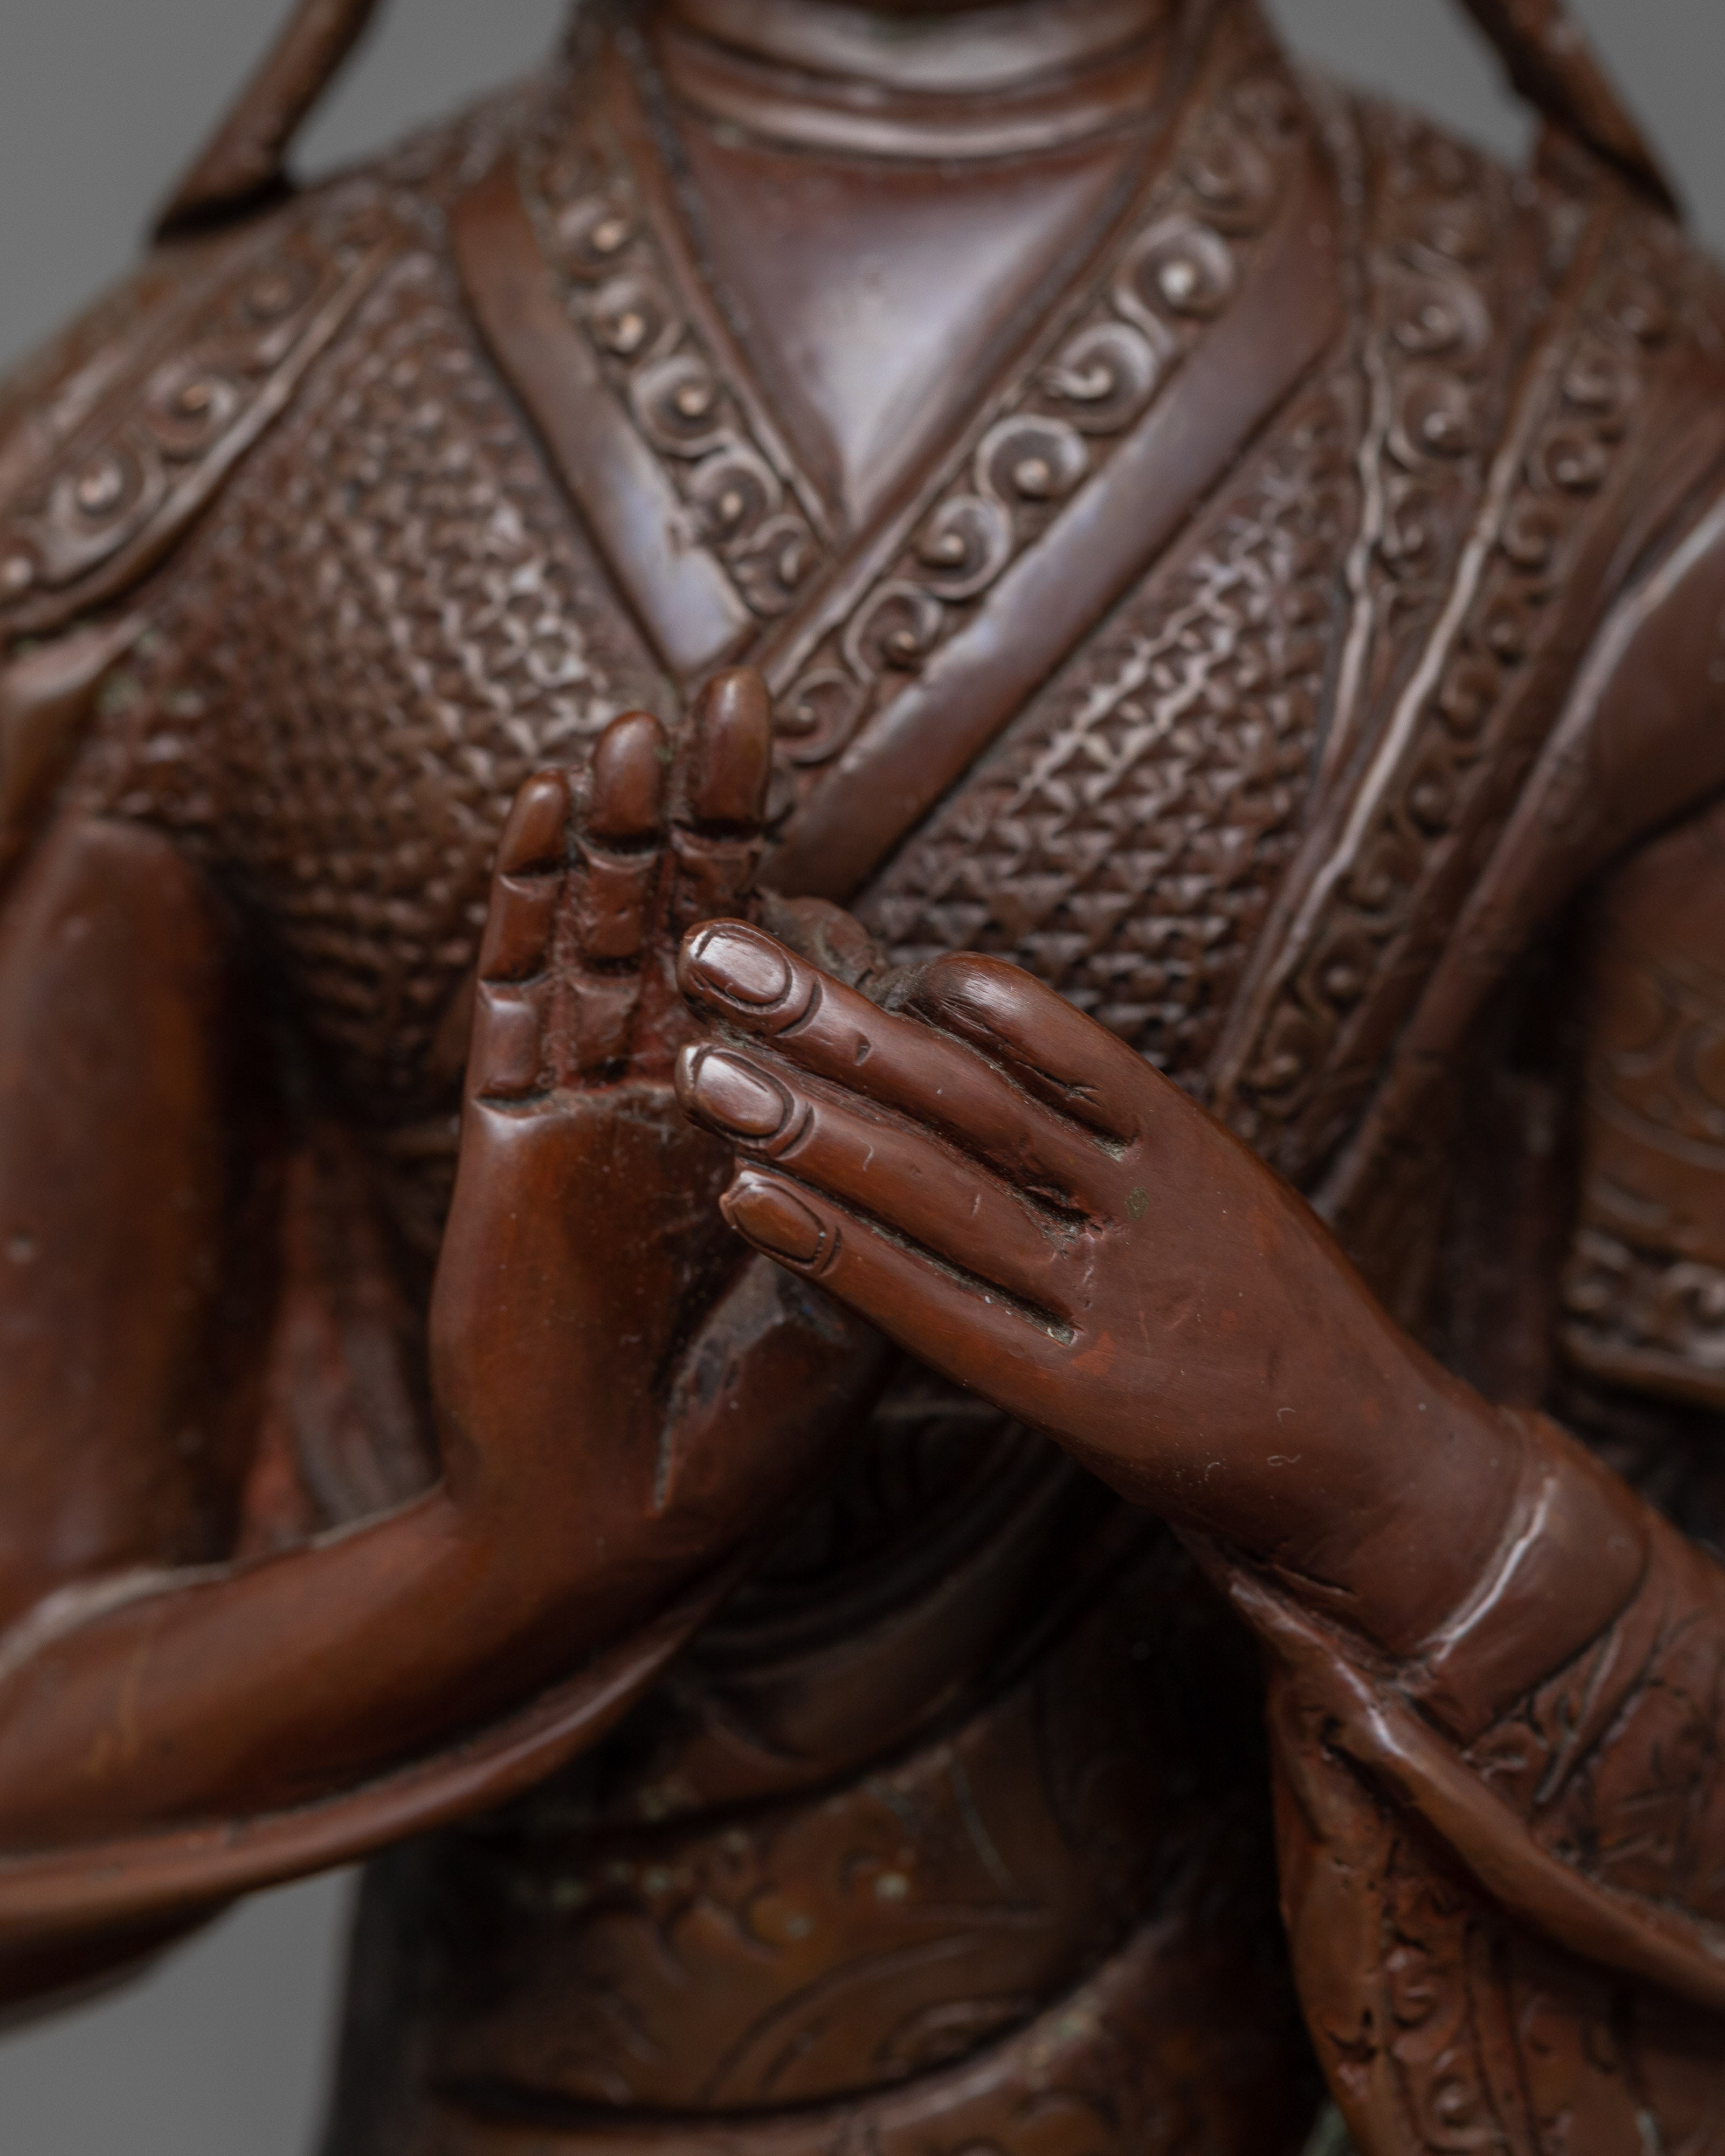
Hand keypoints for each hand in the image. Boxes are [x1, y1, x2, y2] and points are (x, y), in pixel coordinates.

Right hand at [431, 676, 884, 1597]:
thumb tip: (955, 1082)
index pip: (766, 960)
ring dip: (615, 833)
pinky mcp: (504, 1141)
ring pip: (594, 938)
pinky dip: (528, 905)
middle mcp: (658, 1096)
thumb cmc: (740, 1432)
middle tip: (733, 691)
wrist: (616, 1531)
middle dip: (703, 808)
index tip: (807, 763)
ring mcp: (578, 1110)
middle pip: (680, 919)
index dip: (781, 859)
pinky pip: (513, 1001)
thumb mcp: (857, 1293)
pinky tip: (549, 814)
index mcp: (745, 1122)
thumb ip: (886, 1185)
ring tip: (638, 727)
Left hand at [675, 926, 1524, 1652]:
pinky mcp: (1078, 1399)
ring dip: (812, 1125)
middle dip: (828, 1020)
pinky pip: (940, 1316)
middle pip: (963, 1096)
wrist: (1377, 1466)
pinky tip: (750, 1200)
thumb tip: (972, 1034)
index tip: (830, 938)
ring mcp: (1109, 1302)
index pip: (1041, 1037)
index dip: (919, 982)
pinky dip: (842, 1255)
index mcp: (1181, 1141)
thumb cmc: (1281, 1318)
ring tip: (700, 1067)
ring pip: (941, 1193)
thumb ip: (1109, 1127)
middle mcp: (1141, 1206)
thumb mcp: (1220, 1190)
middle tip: (712, 954)